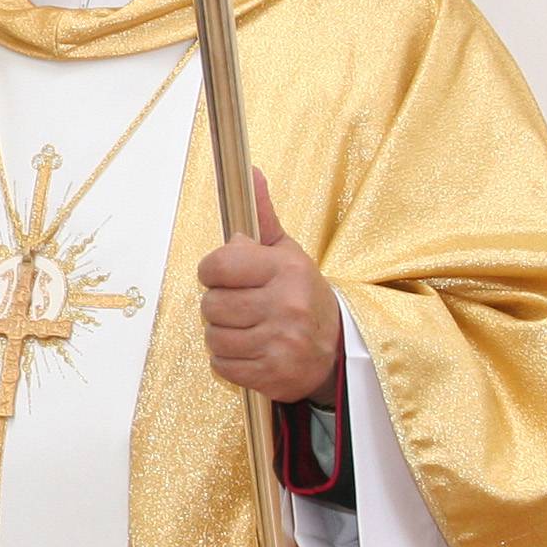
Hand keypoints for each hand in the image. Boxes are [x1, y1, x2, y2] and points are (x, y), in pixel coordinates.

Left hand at [196, 168, 337, 401]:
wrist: (336, 349)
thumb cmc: (301, 295)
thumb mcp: (287, 252)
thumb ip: (262, 217)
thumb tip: (251, 172)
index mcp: (286, 270)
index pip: (217, 266)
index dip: (213, 271)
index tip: (227, 275)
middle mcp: (285, 305)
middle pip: (210, 304)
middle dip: (219, 305)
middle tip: (244, 305)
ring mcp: (280, 343)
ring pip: (213, 336)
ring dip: (223, 334)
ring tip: (249, 328)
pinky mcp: (272, 374)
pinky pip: (222, 365)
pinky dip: (229, 360)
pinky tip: (252, 350)